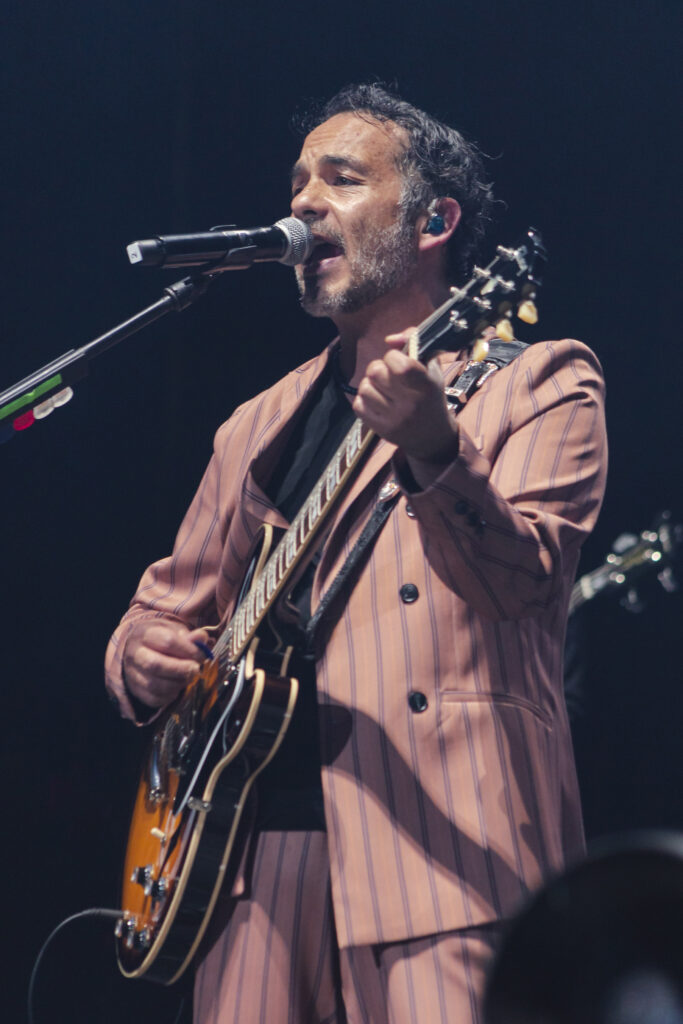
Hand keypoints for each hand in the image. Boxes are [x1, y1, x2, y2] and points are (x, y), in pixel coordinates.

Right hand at [122, 620, 210, 709]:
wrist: (139, 649)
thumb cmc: (161, 639)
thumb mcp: (175, 631)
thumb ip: (190, 636)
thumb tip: (201, 638)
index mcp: (145, 634)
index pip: (167, 641)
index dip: (188, 650)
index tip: (200, 654)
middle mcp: (135, 654)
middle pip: (156, 665)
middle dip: (181, 670)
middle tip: (195, 669)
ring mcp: (132, 673)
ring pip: (154, 685)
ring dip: (177, 684)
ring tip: (188, 677)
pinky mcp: (136, 690)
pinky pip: (153, 699)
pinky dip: (170, 696)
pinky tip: (177, 686)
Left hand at [352, 330, 458, 485]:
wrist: (432, 436)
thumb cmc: (430, 395)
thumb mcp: (431, 367)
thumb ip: (414, 342)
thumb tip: (389, 340)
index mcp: (426, 386)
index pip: (399, 364)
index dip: (393, 356)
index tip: (399, 361)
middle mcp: (410, 404)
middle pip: (375, 372)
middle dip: (379, 368)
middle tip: (389, 375)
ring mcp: (394, 419)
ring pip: (365, 388)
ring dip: (371, 384)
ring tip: (383, 389)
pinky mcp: (381, 430)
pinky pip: (358, 405)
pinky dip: (365, 400)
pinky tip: (377, 401)